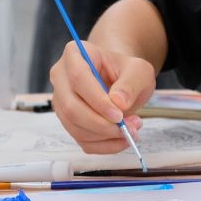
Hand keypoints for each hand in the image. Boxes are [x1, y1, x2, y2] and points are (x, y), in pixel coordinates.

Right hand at [49, 38, 155, 152]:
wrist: (120, 81)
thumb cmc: (126, 72)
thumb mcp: (139, 71)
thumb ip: (131, 84)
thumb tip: (118, 103)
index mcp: (75, 54)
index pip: (79, 78)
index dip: (97, 101)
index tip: (119, 116)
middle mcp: (61, 78)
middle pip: (71, 107)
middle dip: (101, 124)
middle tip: (128, 129)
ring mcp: (61, 102)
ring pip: (75, 128)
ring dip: (105, 136)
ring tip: (131, 130)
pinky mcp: (68, 122)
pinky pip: (82, 141)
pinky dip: (104, 145)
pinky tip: (121, 138)